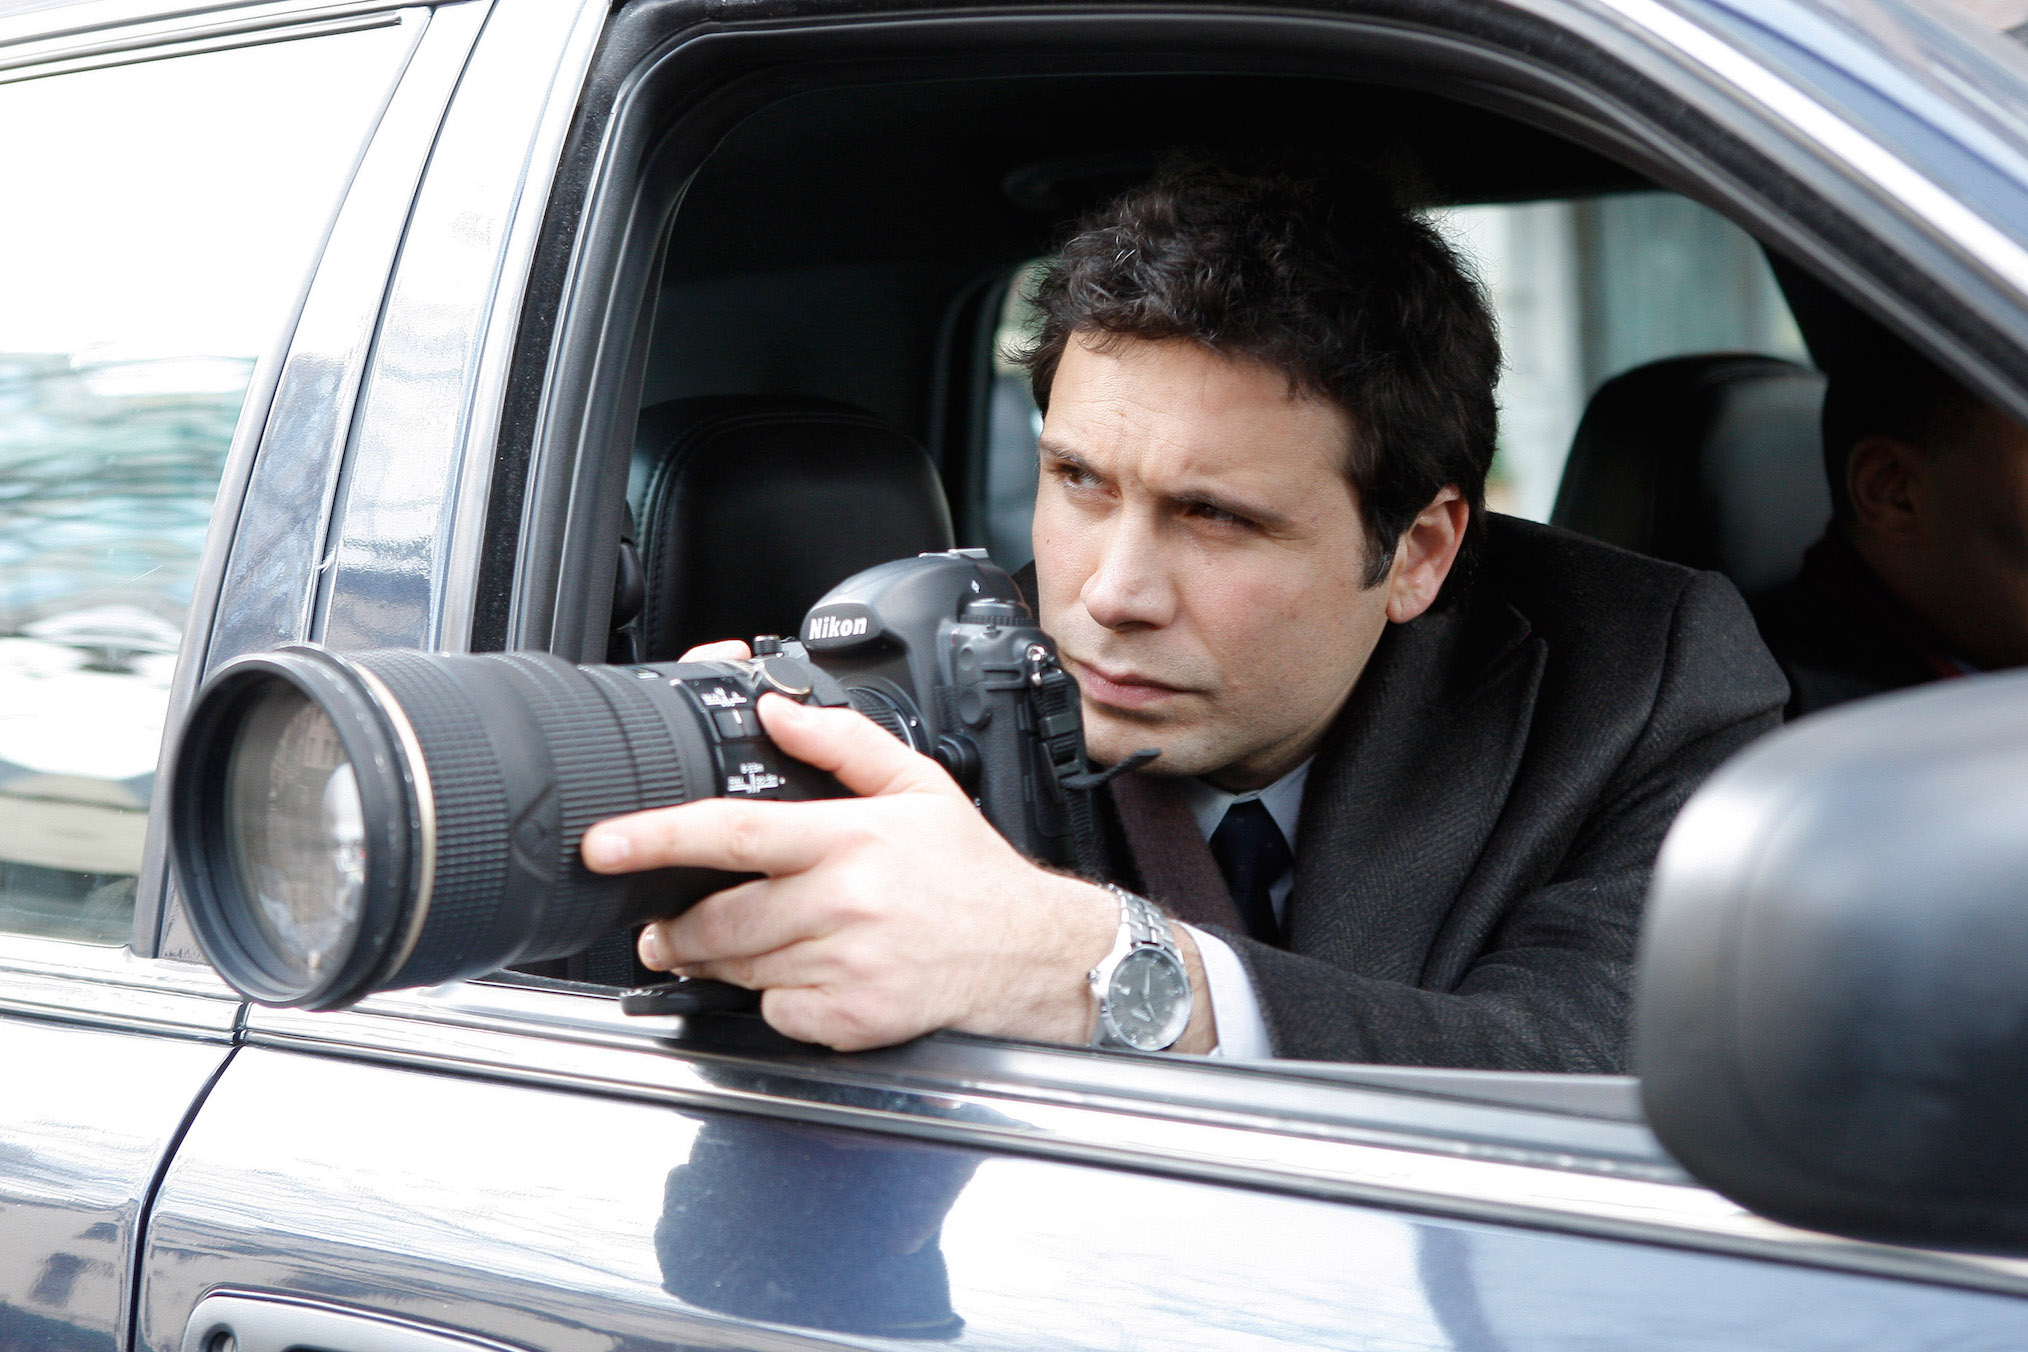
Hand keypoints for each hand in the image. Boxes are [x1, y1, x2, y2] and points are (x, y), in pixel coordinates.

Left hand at [579, 680, 1168, 1050]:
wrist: (1029, 953)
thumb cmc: (969, 873)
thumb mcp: (918, 786)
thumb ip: (841, 742)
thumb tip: (776, 710)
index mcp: (850, 839)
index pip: (732, 834)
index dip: (658, 839)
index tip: (604, 845)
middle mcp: (844, 903)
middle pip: (720, 918)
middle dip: (674, 927)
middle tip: (662, 924)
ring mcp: (846, 965)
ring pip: (740, 968)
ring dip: (718, 961)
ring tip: (726, 947)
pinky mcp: (851, 1016)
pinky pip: (775, 1011)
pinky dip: (771, 998)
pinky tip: (798, 975)